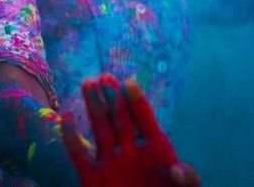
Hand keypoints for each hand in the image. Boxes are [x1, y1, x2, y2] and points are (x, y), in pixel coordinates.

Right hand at [61, 73, 199, 185]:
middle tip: (105, 78)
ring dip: (94, 107)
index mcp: (155, 150)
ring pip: (100, 129)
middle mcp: (131, 151)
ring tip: (88, 83)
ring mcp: (111, 163)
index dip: (138, 103)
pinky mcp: (93, 178)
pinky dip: (71, 138)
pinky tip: (66, 117)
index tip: (129, 84)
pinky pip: (79, 156)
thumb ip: (187, 180)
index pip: (145, 121)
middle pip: (121, 119)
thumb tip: (176, 171)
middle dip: (113, 98)